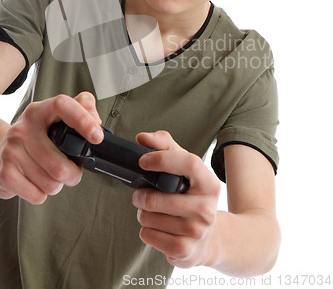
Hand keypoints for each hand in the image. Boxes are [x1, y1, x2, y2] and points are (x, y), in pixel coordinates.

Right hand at [0, 92, 102, 203]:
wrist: (1, 149)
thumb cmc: (37, 135)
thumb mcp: (57, 116)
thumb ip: (82, 107)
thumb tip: (96, 119)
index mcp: (40, 111)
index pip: (62, 106)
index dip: (83, 120)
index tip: (97, 137)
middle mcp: (23, 128)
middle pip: (59, 164)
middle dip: (73, 174)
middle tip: (71, 170)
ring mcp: (12, 151)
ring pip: (51, 183)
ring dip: (57, 184)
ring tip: (50, 174)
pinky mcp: (5, 173)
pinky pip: (37, 195)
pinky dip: (41, 193)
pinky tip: (36, 181)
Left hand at [132, 131, 220, 268]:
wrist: (211, 238)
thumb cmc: (192, 197)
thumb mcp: (185, 169)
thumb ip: (165, 146)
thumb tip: (143, 138)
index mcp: (209, 183)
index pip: (188, 163)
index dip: (162, 159)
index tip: (143, 161)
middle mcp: (206, 208)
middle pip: (160, 198)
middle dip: (142, 196)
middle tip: (141, 195)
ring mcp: (197, 231)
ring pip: (150, 218)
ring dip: (143, 214)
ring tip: (152, 212)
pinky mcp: (185, 250)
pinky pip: (148, 235)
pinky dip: (146, 230)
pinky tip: (157, 228)